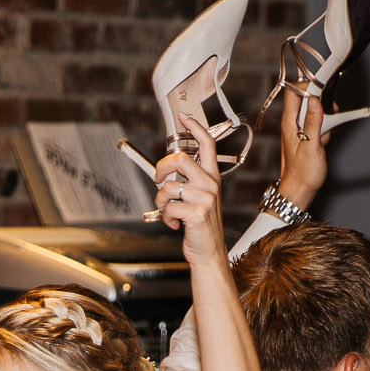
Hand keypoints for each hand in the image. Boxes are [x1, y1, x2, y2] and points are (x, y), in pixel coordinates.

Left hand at [156, 109, 227, 267]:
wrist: (209, 253)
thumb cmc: (200, 226)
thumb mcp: (198, 199)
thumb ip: (187, 182)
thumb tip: (164, 171)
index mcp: (212, 177)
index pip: (207, 145)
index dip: (195, 128)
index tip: (183, 117)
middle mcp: (211, 185)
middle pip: (179, 159)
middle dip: (160, 168)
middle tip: (157, 180)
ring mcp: (206, 199)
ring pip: (169, 187)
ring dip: (161, 202)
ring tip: (168, 212)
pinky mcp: (197, 213)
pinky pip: (169, 207)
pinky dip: (165, 218)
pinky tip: (174, 225)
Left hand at [275, 92, 326, 211]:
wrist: (300, 191)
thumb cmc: (302, 173)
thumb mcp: (310, 146)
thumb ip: (313, 123)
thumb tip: (315, 101)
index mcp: (289, 122)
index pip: (293, 92)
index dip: (307, 86)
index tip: (322, 89)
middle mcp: (292, 123)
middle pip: (305, 98)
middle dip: (320, 99)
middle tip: (331, 107)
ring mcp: (299, 129)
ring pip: (313, 110)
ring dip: (324, 114)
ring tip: (330, 125)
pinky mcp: (307, 136)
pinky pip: (317, 123)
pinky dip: (325, 126)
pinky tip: (326, 138)